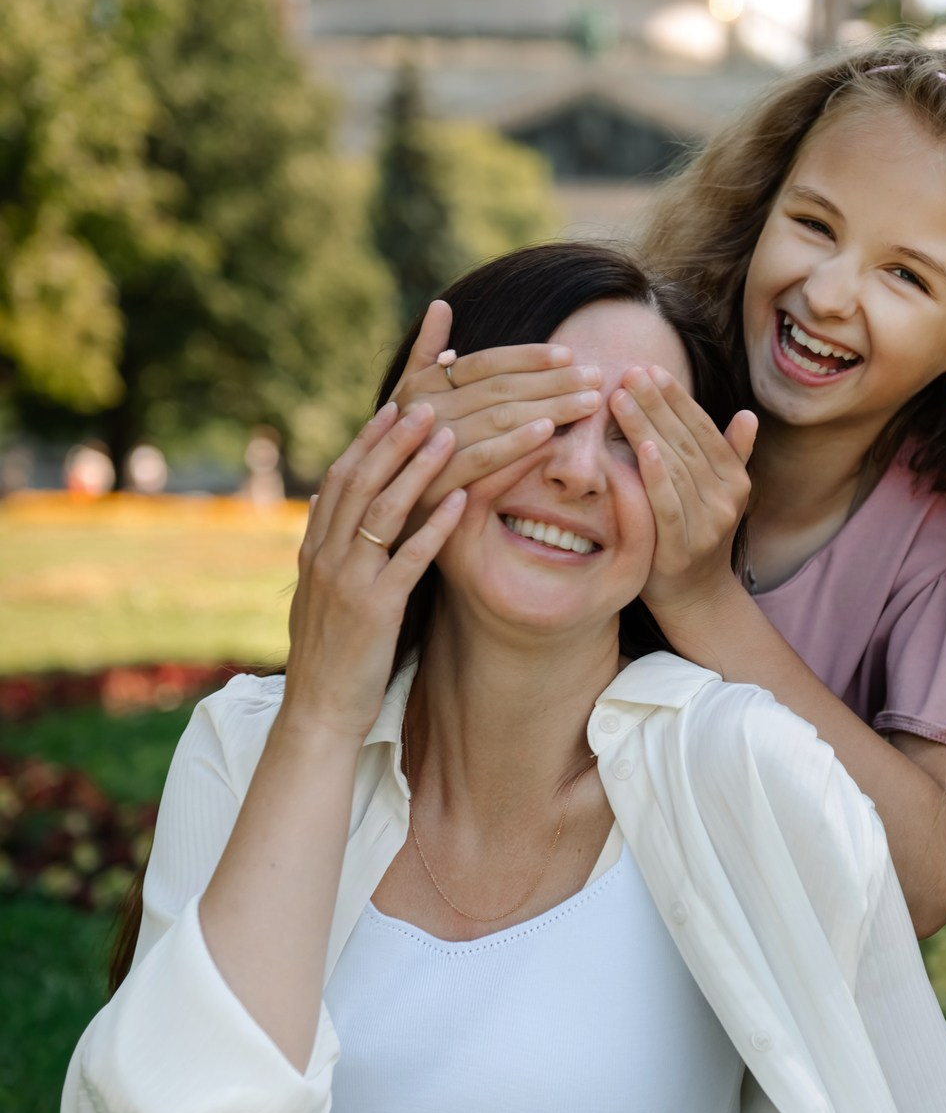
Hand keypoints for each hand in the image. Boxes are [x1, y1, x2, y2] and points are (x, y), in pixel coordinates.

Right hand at [285, 402, 464, 741]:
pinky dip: (433, 527)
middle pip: (360, 480)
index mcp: (316, 547)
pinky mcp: (373, 609)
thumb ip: (328, 544)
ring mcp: (347, 580)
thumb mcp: (322, 591)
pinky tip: (461, 502)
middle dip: (394, 438)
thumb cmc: (333, 653)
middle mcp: (326, 555)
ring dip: (415, 467)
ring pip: (381, 509)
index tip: (398, 403)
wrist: (319, 711)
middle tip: (427, 401)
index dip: (370, 438)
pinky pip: (406, 560)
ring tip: (448, 433)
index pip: (343, 477)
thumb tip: (328, 498)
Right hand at [388, 300, 602, 517]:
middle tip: (598, 377)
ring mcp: (430, 445)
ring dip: (550, 407)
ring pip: (500, 418)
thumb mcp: (408, 399)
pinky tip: (551, 433)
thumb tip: (440, 305)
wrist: (382, 511)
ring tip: (589, 403)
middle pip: (502, 388)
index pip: (486, 363)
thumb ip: (425, 353)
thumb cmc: (405, 453)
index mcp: (423, 386)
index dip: (529, 357)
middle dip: (554, 381)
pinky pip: (485, 457)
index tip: (569, 354)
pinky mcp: (437, 481)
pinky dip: (518, 443)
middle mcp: (425, 410)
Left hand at [610, 367, 757, 617]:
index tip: (650, 369)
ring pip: (675, 466)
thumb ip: (729, 455)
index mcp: (734, 480)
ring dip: (646, 429)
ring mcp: (707, 524)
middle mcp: (726, 499)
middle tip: (628, 372)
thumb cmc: (695, 536)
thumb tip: (748, 415)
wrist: (694, 598)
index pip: (702, 429)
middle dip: (655, 404)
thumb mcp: (716, 495)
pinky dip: (656, 476)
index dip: (676, 398)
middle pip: (685, 442)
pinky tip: (640, 449)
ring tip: (620, 399)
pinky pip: (668, 505)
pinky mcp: (683, 548)